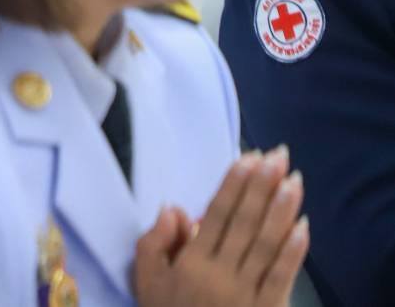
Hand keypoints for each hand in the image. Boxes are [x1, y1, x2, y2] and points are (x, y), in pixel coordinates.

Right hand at [134, 147, 308, 306]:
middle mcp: (220, 275)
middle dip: (261, 188)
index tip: (248, 159)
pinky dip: (293, 251)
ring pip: (266, 245)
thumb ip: (154, 243)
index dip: (233, 187)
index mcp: (190, 264)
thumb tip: (173, 208)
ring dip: (282, 210)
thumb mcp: (146, 281)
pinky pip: (281, 277)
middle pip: (244, 224)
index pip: (216, 217)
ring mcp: (246, 294)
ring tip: (293, 180)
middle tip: (277, 157)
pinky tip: (303, 226)